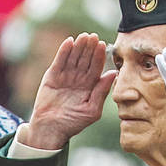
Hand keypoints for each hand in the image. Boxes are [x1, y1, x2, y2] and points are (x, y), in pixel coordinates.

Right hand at [24, 34, 115, 149]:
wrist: (51, 129)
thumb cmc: (74, 123)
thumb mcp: (92, 109)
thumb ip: (102, 91)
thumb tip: (114, 73)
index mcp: (90, 86)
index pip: (96, 67)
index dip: (99, 56)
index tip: (103, 44)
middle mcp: (78, 79)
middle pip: (85, 60)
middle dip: (90, 48)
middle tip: (94, 36)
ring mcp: (65, 77)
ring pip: (73, 58)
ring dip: (78, 47)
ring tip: (84, 36)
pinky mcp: (52, 76)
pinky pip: (59, 61)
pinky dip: (64, 51)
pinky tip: (70, 42)